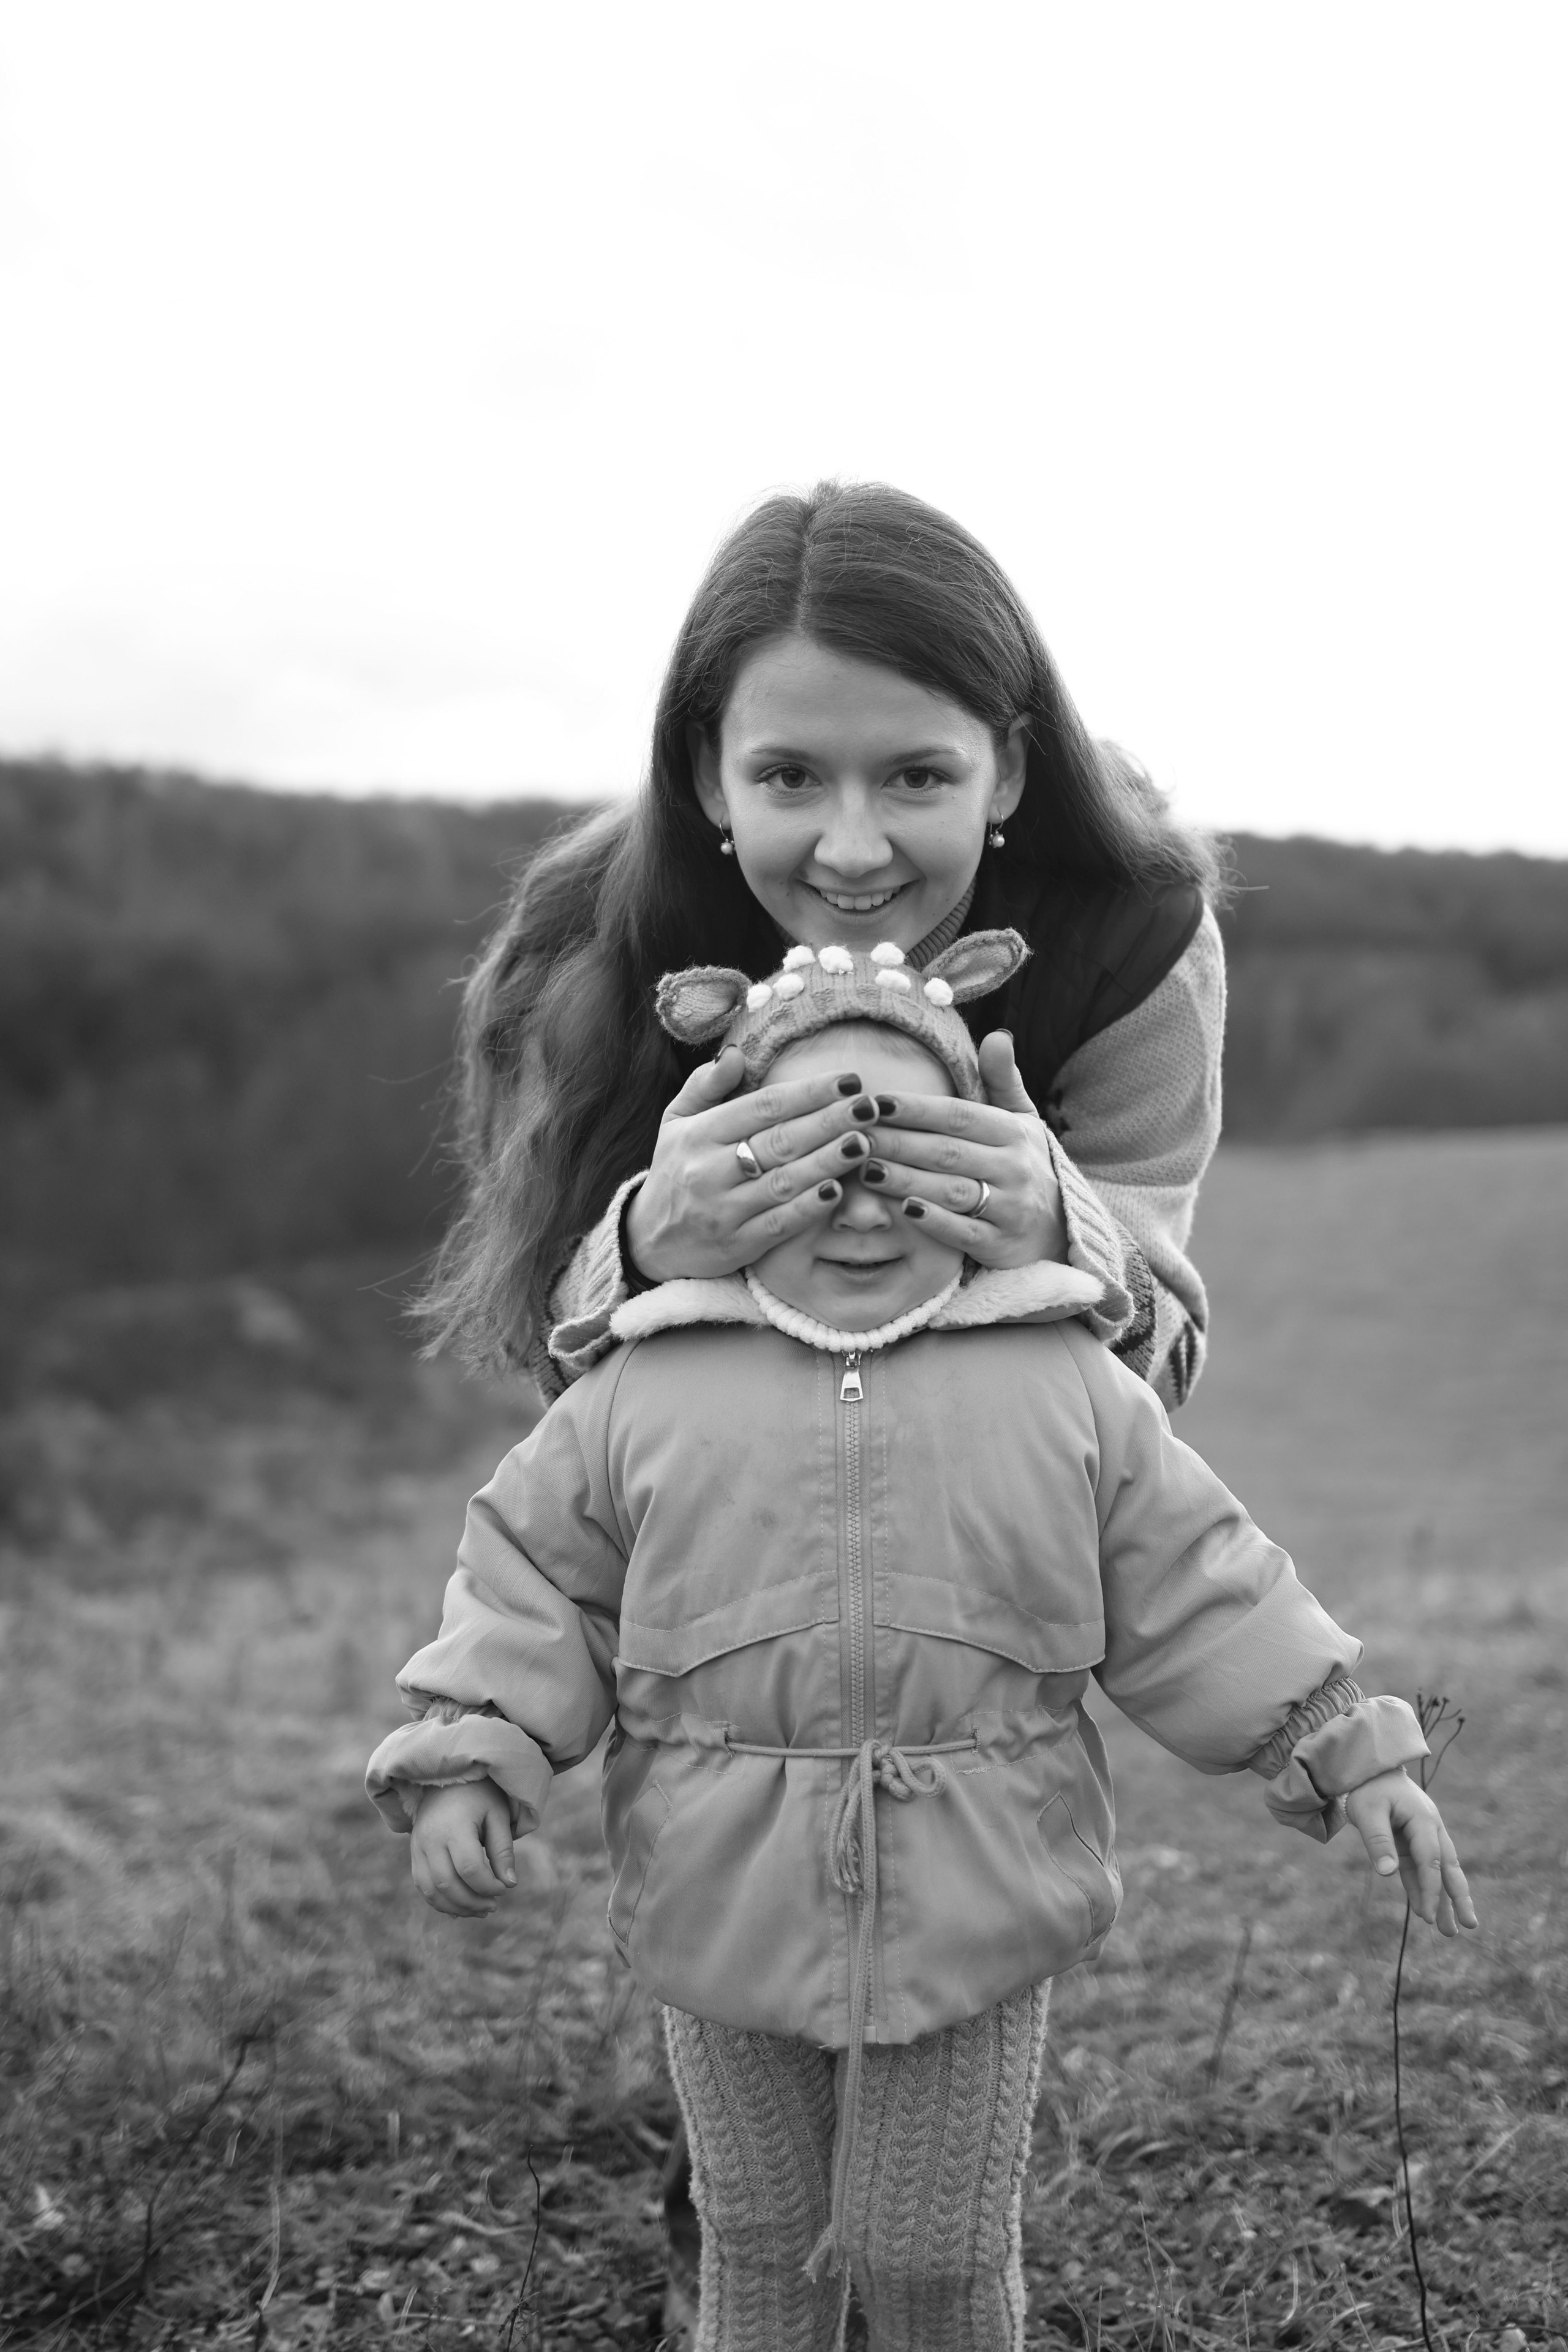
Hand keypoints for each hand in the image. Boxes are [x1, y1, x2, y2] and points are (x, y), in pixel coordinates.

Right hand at [409, 1780, 517, 1917]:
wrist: (447, 1780)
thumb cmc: (479, 1796)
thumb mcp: (497, 1816)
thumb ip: (503, 1850)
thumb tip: (510, 1884)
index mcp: (453, 1826)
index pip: (469, 1868)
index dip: (488, 1885)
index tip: (504, 1888)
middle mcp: (429, 1839)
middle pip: (448, 1884)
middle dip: (473, 1902)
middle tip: (493, 1905)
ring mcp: (417, 1847)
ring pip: (431, 1891)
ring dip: (457, 1907)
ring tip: (480, 1910)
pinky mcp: (413, 1854)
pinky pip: (423, 1887)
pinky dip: (441, 1902)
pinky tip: (461, 1907)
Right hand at [624, 1046, 883, 1281]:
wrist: (649, 1241)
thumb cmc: (675, 1170)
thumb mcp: (677, 1121)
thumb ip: (706, 1086)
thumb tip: (735, 1053)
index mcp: (698, 1134)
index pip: (764, 1106)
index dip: (810, 1091)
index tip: (849, 1079)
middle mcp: (708, 1170)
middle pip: (780, 1141)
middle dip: (830, 1121)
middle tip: (870, 1106)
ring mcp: (723, 1211)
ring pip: (784, 1182)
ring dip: (828, 1161)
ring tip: (865, 1142)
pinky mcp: (736, 1245)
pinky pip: (779, 1224)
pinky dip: (809, 1207)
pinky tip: (839, 1190)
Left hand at [856, 1031, 1066, 1267]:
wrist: (1058, 1231)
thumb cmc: (1024, 1166)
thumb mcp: (1022, 1121)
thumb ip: (1003, 1080)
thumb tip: (998, 1035)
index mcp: (1014, 1132)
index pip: (959, 1116)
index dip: (916, 1108)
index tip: (876, 1101)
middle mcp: (1015, 1168)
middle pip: (948, 1152)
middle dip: (899, 1142)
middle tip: (856, 1135)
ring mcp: (1010, 1208)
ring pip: (952, 1191)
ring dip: (907, 1180)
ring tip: (866, 1169)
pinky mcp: (1001, 1245)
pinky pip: (964, 1232)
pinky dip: (935, 1221)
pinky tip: (903, 1210)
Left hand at [1344, 1770, 1477, 1935]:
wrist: (1370, 1770)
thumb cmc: (1368, 1788)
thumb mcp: (1368, 1811)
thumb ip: (1378, 1841)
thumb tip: (1387, 1873)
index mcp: (1424, 1820)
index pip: (1431, 1860)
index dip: (1431, 1888)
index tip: (1427, 1915)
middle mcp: (1431, 1829)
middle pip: (1449, 1868)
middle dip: (1459, 1898)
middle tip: (1470, 1926)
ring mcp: (1424, 1837)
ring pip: (1439, 1872)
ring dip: (1444, 1900)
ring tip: (1451, 1931)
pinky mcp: (1412, 1843)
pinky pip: (1421, 1870)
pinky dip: (1423, 1889)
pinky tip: (1424, 1911)